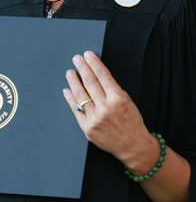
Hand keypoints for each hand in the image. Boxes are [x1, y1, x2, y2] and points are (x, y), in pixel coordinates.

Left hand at [63, 50, 157, 169]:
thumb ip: (113, 89)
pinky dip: (70, 99)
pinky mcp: (87, 128)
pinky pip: (76, 110)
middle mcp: (105, 107)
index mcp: (118, 98)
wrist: (133, 146)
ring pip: (80, 95)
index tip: (88, 55)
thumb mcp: (128, 101)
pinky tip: (67, 90)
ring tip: (70, 72)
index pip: (103, 75)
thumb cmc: (132, 123)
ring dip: (73, 81)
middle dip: (82, 68)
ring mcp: (95, 118)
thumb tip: (97, 75)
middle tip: (77, 59)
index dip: (94, 63)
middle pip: (90, 82)